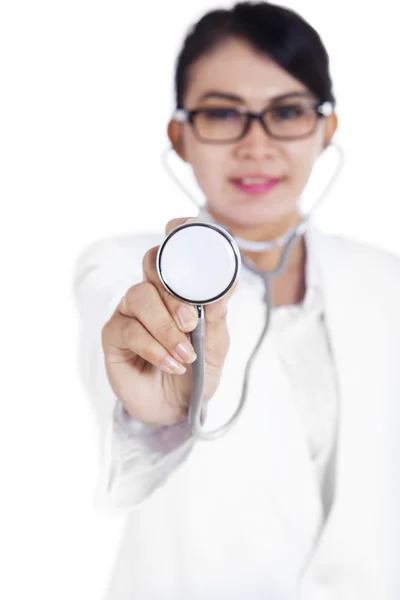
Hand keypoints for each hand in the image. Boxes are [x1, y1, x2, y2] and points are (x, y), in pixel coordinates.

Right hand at [101, 217, 237, 425]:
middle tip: (192, 322)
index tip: (180, 228)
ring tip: (185, 353)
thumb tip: (226, 284)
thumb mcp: (217, 344)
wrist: (177, 409)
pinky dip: (154, 348)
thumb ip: (217, 315)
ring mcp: (129, 313)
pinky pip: (129, 330)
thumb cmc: (198, 371)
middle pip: (152, 266)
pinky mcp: (113, 336)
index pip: (171, 252)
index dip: (175, 234)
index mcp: (177, 289)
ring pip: (140, 297)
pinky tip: (171, 363)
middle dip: (174, 294)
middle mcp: (151, 294)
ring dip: (166, 327)